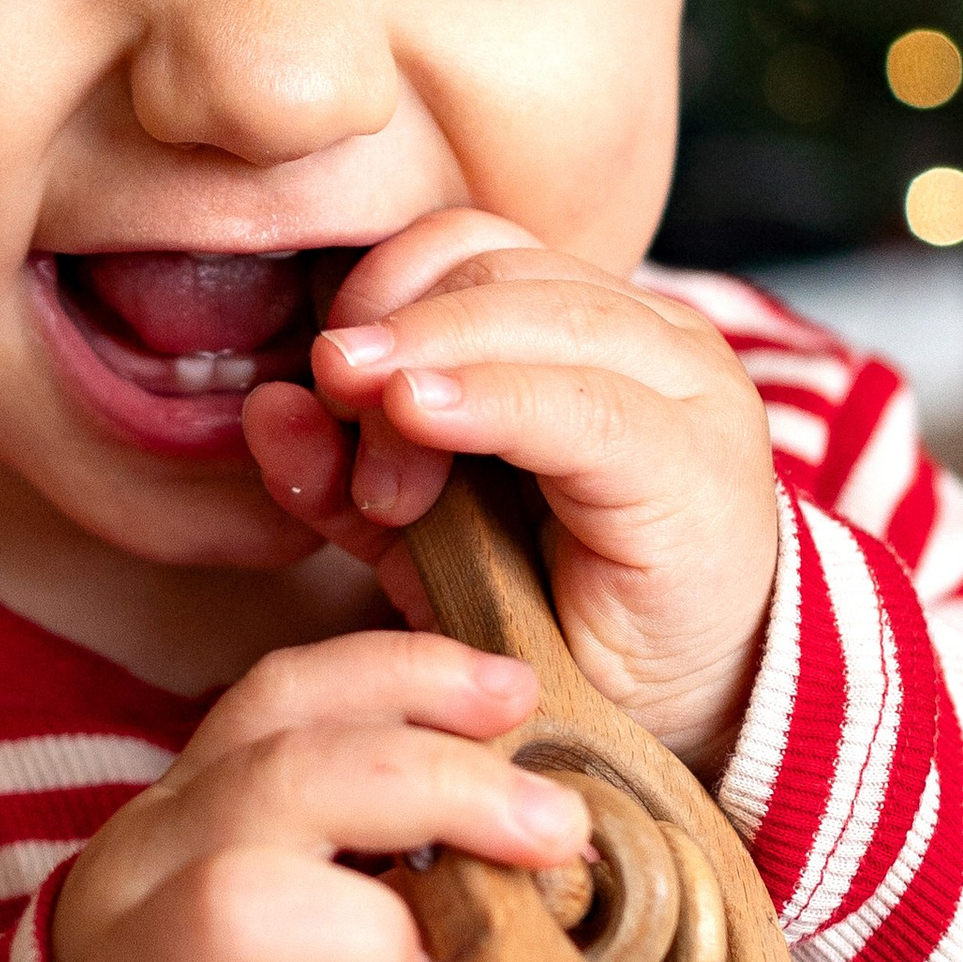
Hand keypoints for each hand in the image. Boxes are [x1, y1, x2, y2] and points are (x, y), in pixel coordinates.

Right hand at [52, 631, 590, 961]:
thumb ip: (382, 840)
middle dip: (434, 786)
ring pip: (235, 906)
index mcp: (186, 811)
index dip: (402, 676)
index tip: (517, 693)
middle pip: (272, 781)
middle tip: (555, 831)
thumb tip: (539, 794)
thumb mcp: (303, 899)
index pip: (280, 700)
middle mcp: (140, 880)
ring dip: (378, 936)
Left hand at [242, 212, 780, 777]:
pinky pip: (578, 402)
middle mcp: (650, 335)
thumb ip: (347, 468)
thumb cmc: (562, 618)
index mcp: (589, 325)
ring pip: (531, 311)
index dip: (382, 285)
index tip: (325, 372)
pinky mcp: (696, 461)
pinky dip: (486, 398)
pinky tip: (418, 417)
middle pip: (489, 268)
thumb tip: (266, 404)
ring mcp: (686, 388)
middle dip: (394, 333)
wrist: (690, 716)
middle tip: (339, 412)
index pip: (468, 245)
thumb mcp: (426, 536)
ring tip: (378, 449)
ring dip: (426, 365)